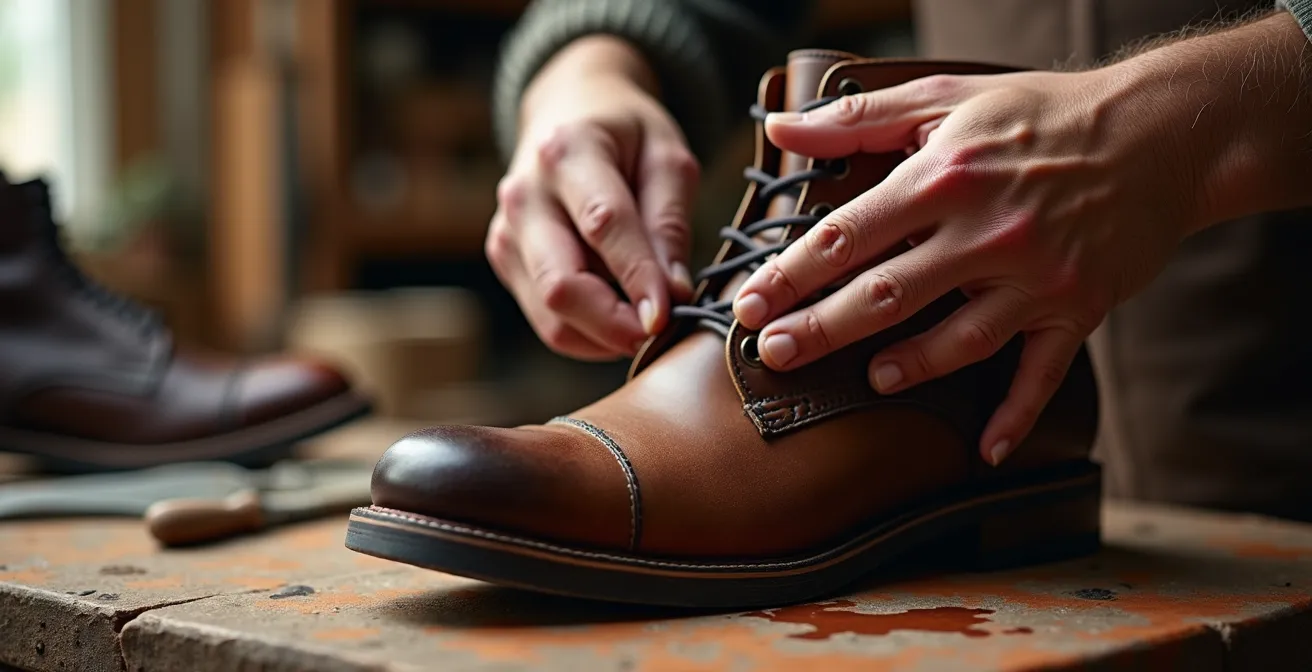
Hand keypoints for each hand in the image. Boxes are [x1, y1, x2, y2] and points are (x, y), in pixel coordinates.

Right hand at [487, 36, 697, 359]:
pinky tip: (620, 316)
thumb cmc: (626, 136)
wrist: (568, 112)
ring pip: (551, 316)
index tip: (668, 316)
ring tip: (646, 323)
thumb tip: (672, 295)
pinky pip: (547, 321)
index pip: (603, 225)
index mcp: (567, 151)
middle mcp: (525, 195)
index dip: (637, 277)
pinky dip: (589, 334)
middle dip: (614, 324)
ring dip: (604, 336)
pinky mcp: (505, 261)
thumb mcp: (667, 158)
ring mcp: (507, 232)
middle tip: (662, 334)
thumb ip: (670, 224)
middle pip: (561, 283)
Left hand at [732, 59, 1216, 464]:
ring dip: (908, 367)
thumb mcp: (945, 95)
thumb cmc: (1042, 112)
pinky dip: (1015, 415)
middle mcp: (986, 232)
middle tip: (774, 352)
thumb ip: (858, 118)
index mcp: (944, 177)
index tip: (749, 301)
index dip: (791, 273)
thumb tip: (781, 128)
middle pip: (886, 294)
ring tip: (867, 380)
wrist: (1161, 133)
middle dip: (821, 328)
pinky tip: (984, 450)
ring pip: (957, 340)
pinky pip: (1042, 374)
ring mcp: (1034, 278)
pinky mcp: (1077, 310)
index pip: (848, 234)